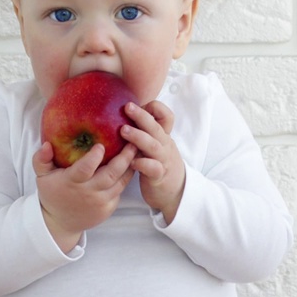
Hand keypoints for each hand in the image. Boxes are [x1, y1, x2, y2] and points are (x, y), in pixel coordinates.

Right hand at [32, 140, 135, 252]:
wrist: (60, 223)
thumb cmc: (52, 193)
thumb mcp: (42, 176)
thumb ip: (41, 159)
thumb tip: (47, 144)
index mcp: (71, 182)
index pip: (84, 169)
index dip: (94, 157)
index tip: (100, 145)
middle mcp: (88, 193)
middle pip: (111, 174)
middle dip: (124, 157)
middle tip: (132, 142)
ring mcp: (100, 202)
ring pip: (120, 182)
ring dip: (130, 166)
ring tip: (136, 150)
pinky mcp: (108, 208)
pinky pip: (120, 191)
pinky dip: (126, 178)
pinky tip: (131, 165)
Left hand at [122, 100, 185, 222]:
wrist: (176, 192)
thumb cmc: (159, 165)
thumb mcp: (154, 146)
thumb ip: (144, 133)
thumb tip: (121, 116)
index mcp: (163, 136)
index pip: (166, 116)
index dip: (156, 108)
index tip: (139, 104)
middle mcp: (164, 145)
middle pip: (156, 127)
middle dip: (142, 116)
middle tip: (127, 107)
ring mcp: (163, 160)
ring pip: (154, 146)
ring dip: (139, 137)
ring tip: (123, 130)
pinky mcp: (159, 176)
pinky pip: (153, 168)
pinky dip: (142, 163)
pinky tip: (131, 162)